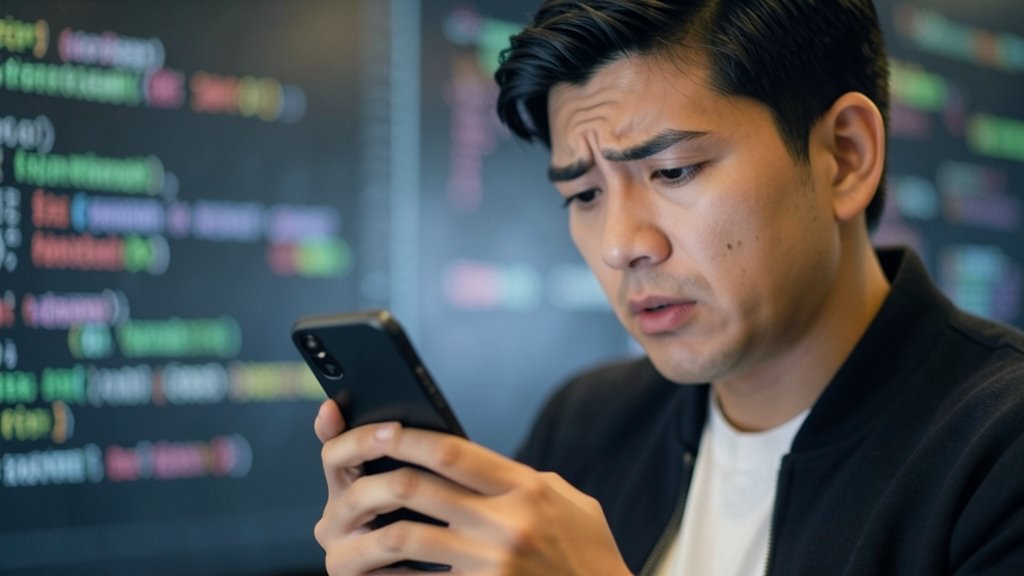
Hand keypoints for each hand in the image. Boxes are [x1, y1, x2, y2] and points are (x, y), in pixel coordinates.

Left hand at [312, 399, 631, 574]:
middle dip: (369, 480)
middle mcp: (506, 522)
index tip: (376, 431)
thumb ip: (517, 479)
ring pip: (405, 538)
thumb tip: (467, 463)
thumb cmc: (586, 551)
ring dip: (362, 540)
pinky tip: (366, 575)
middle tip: (344, 479)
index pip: (451, 449)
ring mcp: (491, 563)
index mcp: (525, 488)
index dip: (404, 436)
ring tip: (338, 541)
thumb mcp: (565, 501)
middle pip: (416, 486)